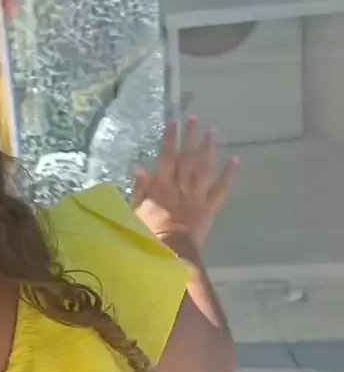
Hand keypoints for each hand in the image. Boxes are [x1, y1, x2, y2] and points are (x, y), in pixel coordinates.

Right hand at [133, 118, 237, 248]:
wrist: (172, 254)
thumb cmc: (148, 234)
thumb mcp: (136, 211)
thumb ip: (140, 189)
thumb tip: (138, 166)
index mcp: (162, 186)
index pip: (166, 156)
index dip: (170, 137)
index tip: (174, 121)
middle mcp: (181, 186)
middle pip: (187, 157)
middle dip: (190, 136)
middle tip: (195, 118)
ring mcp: (197, 195)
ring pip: (204, 167)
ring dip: (208, 148)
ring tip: (212, 131)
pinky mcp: (209, 207)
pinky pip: (221, 189)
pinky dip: (229, 174)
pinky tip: (235, 160)